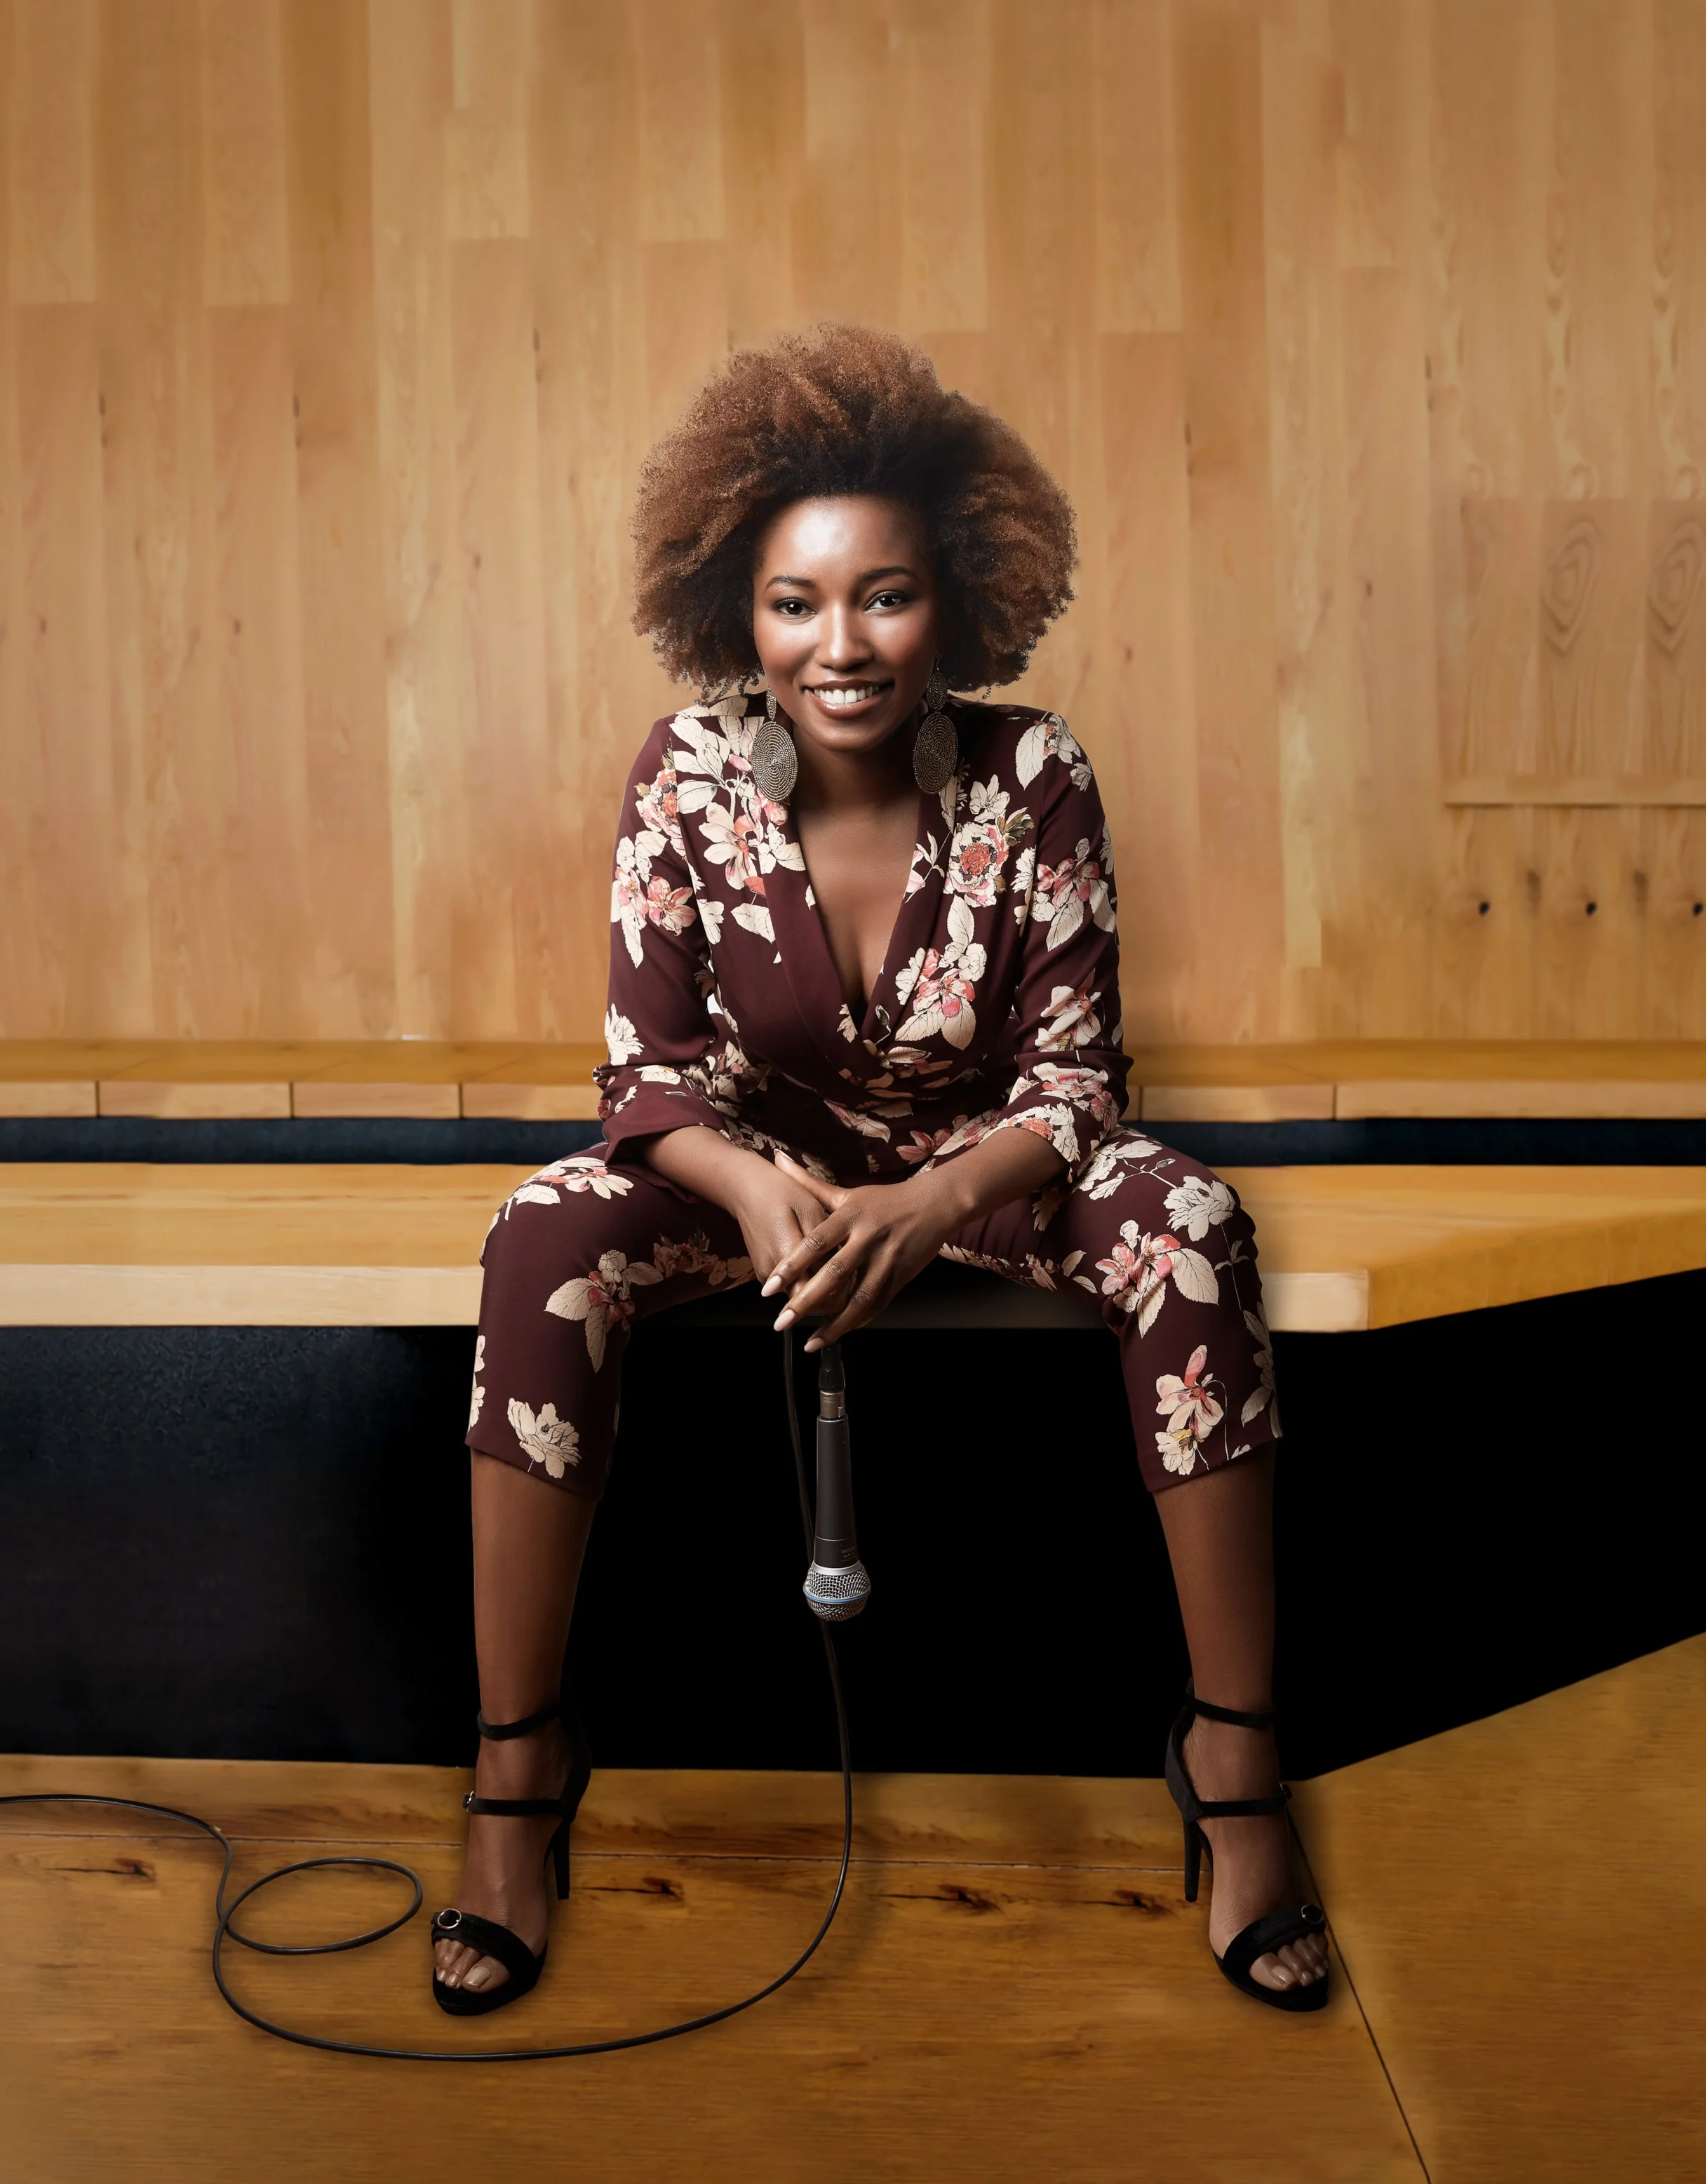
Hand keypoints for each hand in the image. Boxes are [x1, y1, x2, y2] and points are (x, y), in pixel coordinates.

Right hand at [724, 1153, 850, 1288]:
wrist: (746, 1188)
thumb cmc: (783, 1193)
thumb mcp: (811, 1211)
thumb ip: (825, 1249)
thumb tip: (843, 1278)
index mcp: (786, 1258)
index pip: (818, 1299)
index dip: (840, 1295)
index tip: (856, 1278)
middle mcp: (772, 1276)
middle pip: (811, 1305)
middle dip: (832, 1295)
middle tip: (852, 1273)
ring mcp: (766, 1277)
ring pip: (802, 1297)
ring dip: (820, 1289)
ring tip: (836, 1264)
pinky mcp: (765, 1273)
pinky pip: (792, 1287)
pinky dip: (808, 1281)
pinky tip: (818, 1260)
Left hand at [763, 1154, 965, 1349]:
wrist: (935, 1204)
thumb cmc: (884, 1199)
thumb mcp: (847, 1191)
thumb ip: (809, 1182)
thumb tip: (777, 1158)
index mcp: (850, 1216)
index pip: (814, 1244)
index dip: (791, 1267)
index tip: (768, 1288)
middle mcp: (868, 1238)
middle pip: (834, 1275)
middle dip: (806, 1302)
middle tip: (781, 1323)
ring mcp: (887, 1259)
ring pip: (859, 1298)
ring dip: (834, 1324)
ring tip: (811, 1343)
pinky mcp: (902, 1276)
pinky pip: (878, 1304)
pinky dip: (858, 1321)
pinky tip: (839, 1333)